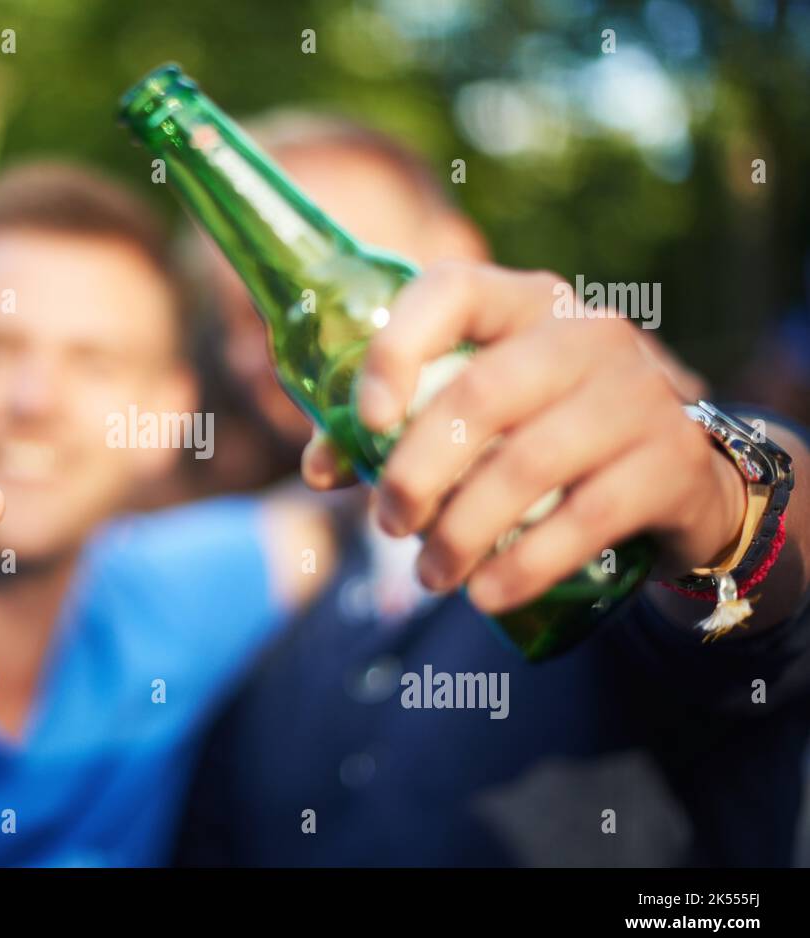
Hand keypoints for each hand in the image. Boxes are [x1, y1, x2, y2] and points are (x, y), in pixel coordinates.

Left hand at [302, 261, 746, 614]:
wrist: (670, 472)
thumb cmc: (537, 431)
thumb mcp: (470, 414)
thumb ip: (389, 431)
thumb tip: (319, 468)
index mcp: (519, 302)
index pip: (451, 291)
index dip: (397, 348)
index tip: (367, 421)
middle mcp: (582, 332)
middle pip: (482, 392)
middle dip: (418, 470)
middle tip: (390, 523)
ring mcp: (635, 391)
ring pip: (529, 462)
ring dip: (463, 531)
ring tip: (430, 574)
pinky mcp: (670, 459)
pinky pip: (587, 518)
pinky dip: (524, 565)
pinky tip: (485, 595)